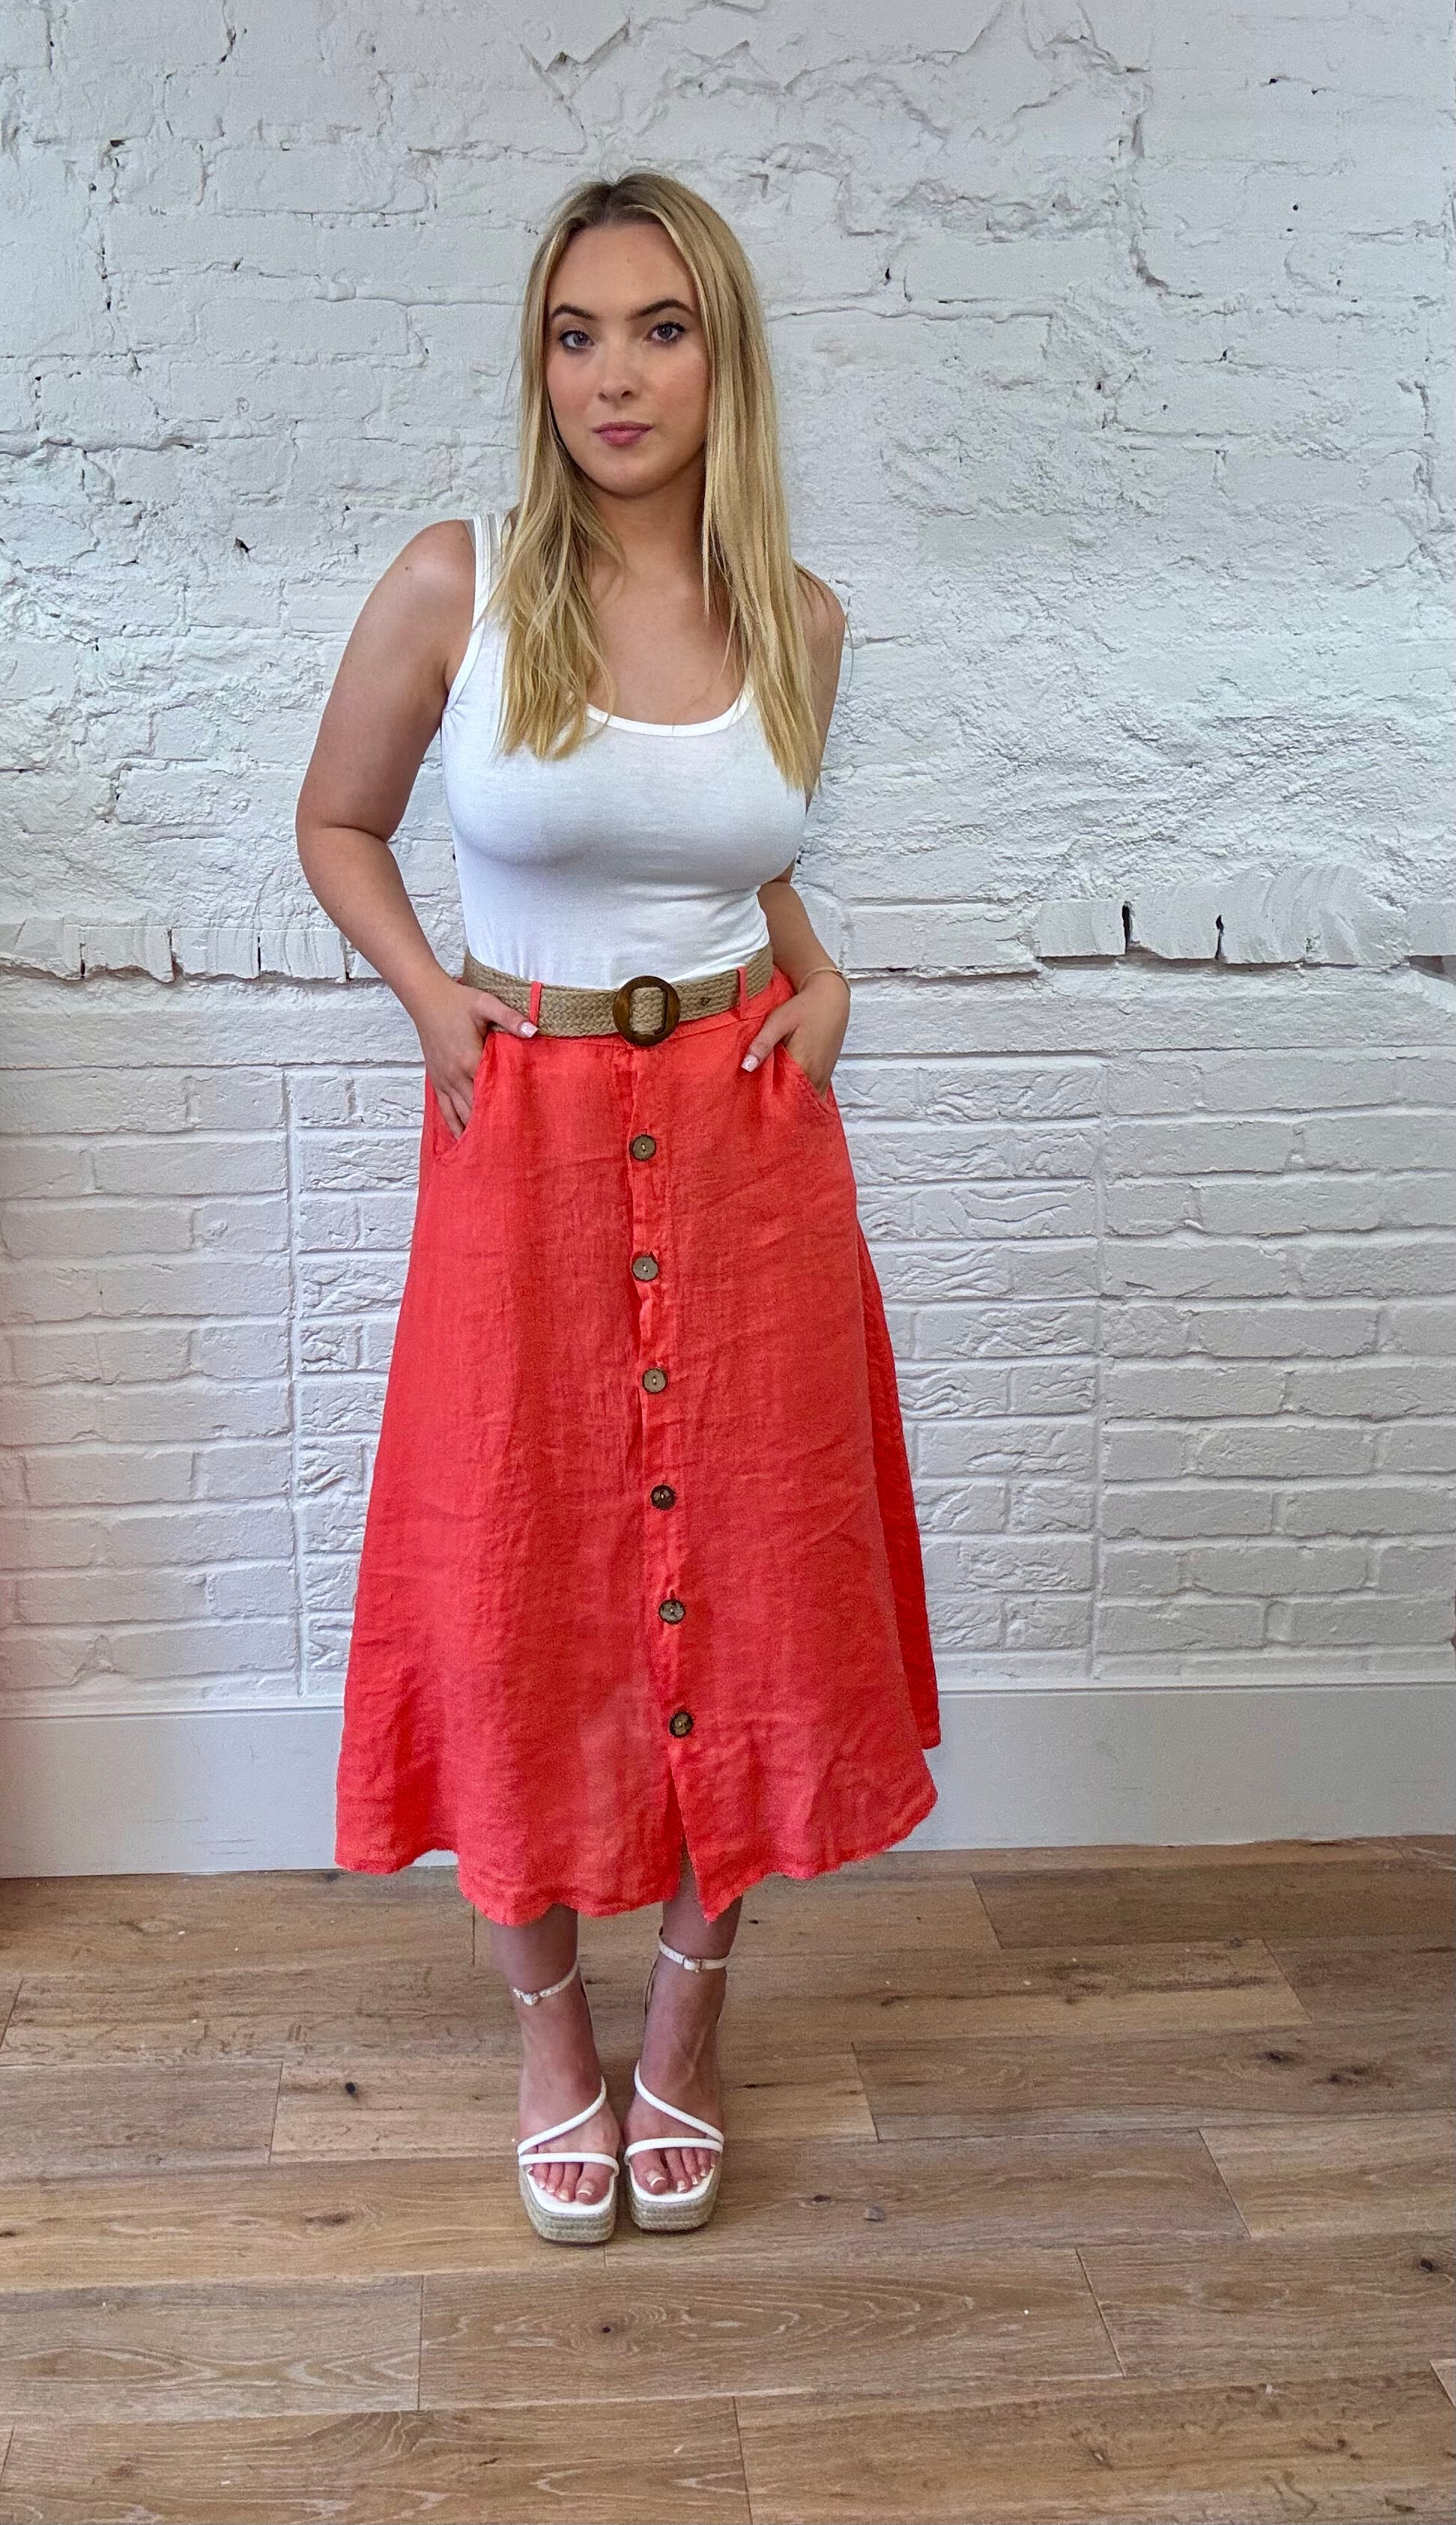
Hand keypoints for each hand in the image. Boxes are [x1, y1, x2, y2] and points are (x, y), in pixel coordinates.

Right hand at [412, 974, 536, 1142]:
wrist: (425, 997)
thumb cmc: (457, 1000)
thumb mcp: (486, 1003)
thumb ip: (510, 1018)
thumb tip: (534, 1030)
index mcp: (470, 1059)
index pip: (491, 1093)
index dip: (505, 1112)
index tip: (520, 1130)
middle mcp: (455, 1075)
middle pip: (475, 1110)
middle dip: (491, 1128)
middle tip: (510, 1149)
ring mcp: (444, 1080)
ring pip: (459, 1114)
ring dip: (473, 1131)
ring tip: (489, 1152)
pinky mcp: (437, 1080)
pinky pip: (444, 1110)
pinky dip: (454, 1126)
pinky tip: (463, 1139)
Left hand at [740, 968, 849, 1097]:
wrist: (830, 997)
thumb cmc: (803, 1007)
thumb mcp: (778, 1021)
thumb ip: (762, 1044)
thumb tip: (746, 1067)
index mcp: (803, 1065)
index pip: (785, 1097)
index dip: (771, 1104)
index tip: (756, 1107)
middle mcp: (816, 1074)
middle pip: (796, 1101)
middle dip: (780, 1105)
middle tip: (760, 1108)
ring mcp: (824, 1075)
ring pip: (806, 1098)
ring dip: (792, 1101)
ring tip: (774, 1103)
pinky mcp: (827, 1071)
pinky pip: (815, 1091)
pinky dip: (803, 1095)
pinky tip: (791, 1093)